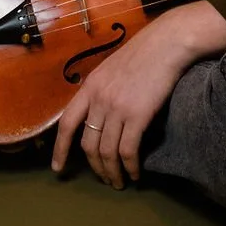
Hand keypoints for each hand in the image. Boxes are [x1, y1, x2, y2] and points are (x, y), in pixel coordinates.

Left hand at [51, 2, 225, 188]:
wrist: (167, 43)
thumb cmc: (144, 52)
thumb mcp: (112, 68)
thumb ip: (102, 89)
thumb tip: (99, 113)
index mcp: (90, 86)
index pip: (67, 123)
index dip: (60, 149)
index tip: (58, 168)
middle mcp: (99, 99)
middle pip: (88, 144)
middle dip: (95, 167)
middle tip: (104, 179)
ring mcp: (117, 108)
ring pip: (107, 152)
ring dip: (112, 172)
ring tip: (119, 182)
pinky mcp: (137, 116)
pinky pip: (128, 151)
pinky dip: (130, 167)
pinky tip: (135, 173)